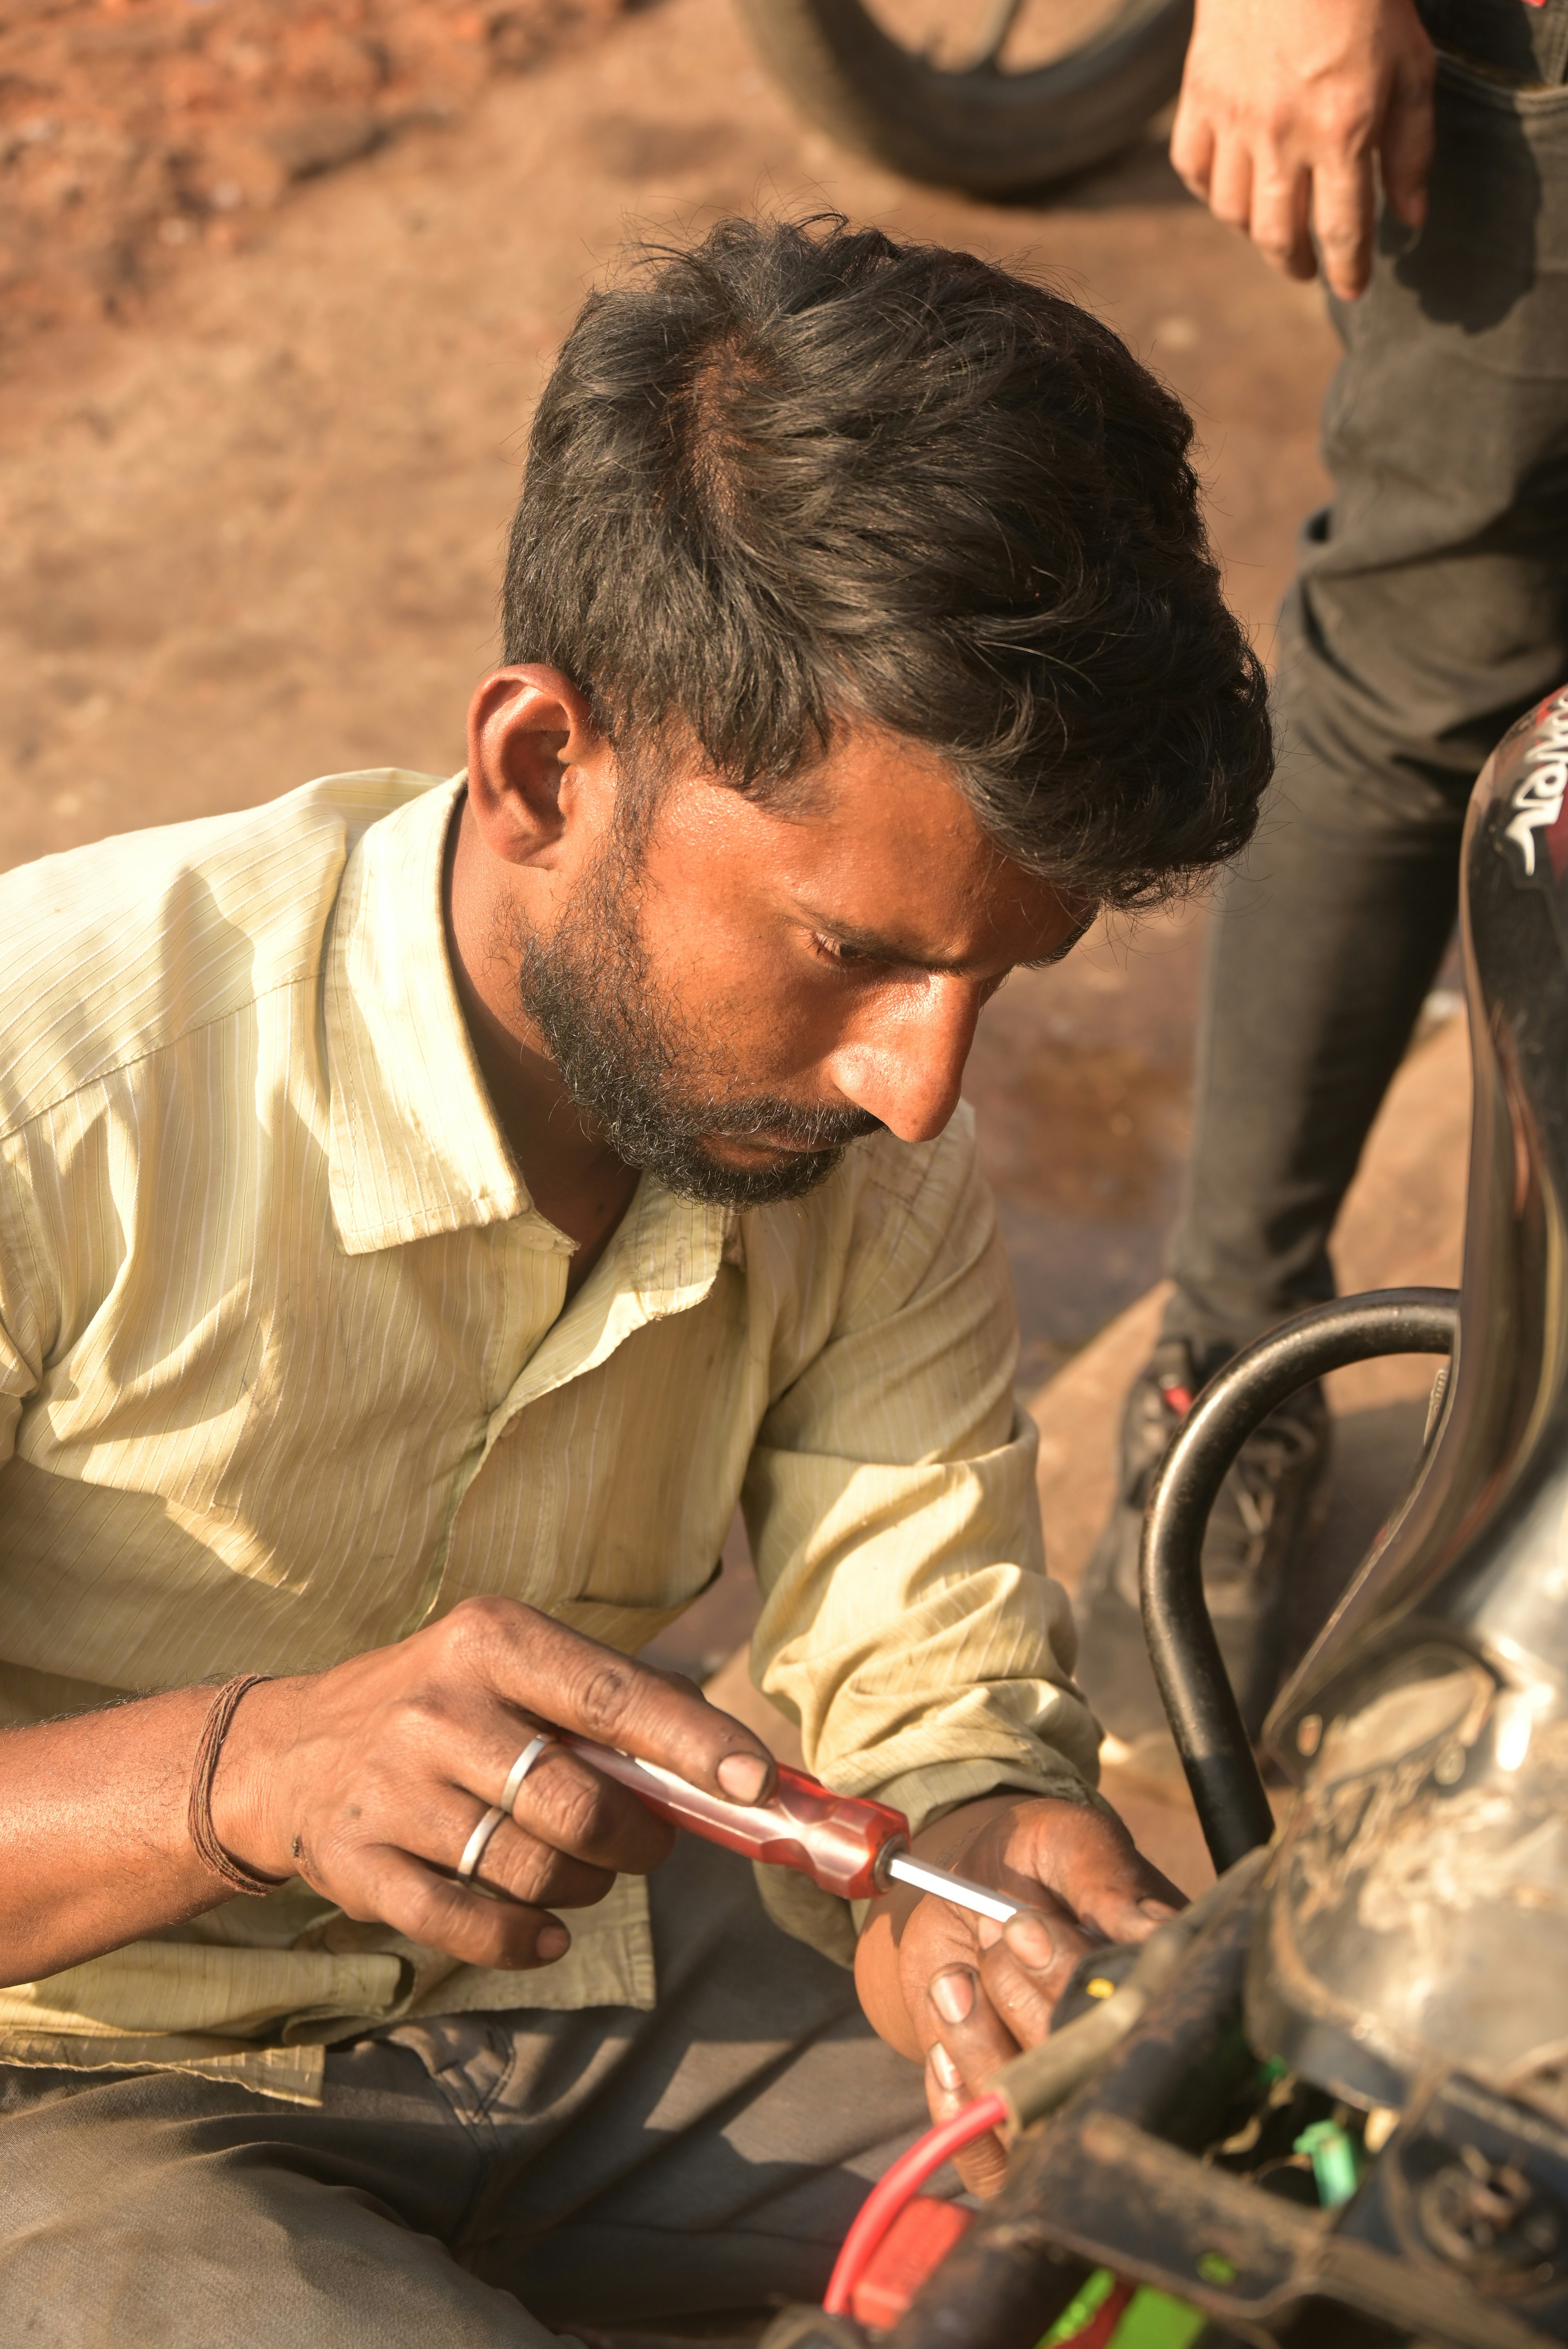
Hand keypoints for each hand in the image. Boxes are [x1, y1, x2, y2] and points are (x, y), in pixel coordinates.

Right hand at [211, 1596, 774, 1970]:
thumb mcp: (514, 1667)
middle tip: (645, 1844)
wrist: (290, 1752)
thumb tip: (730, 1766)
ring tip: (577, 1870)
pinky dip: (525, 1942)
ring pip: (535, 1870)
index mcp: (491, 1641)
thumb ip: (615, 1704)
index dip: (693, 1742)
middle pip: (580, 1804)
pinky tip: (545, 1933)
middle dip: (637, 1841)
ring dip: (582, 1888)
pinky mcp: (358, 1866)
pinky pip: (471, 1928)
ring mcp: (391, 1791)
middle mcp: (438, 1709)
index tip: (755, 1782)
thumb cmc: (445, 1705)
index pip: (613, 1696)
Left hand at [854, 1793, 1182, 2195]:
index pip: (1133, 2017)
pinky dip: (957, 2110)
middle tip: (991, 1935)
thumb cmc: (1030, 1859)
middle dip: (1019, 2000)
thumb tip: (1153, 1930)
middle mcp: (1118, 2055)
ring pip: (1032, 2127)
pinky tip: (943, 2050)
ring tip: (953, 1980)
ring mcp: (1063, 2098)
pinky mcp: (1006, 2124)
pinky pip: (989, 2164)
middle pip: (1080, 2076)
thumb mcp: (1068, 1845)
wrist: (959, 1882)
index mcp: (1154, 1986)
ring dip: (979, 2048)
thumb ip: (1106, 1881)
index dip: (1071, 1980)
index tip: (1024, 1925)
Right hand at [1170, 0, 1434, 300]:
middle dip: (1298, 265)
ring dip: (1255, 233)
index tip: (1353, 289)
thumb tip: (1411, 219)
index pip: (1343, 229)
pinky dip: (1212, 191)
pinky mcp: (1199, 98)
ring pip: (1232, 212)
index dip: (1349, 270)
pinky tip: (1232, 190)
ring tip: (1274, 231)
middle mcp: (1282, 136)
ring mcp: (1233, 119)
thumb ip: (1411, 148)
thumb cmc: (1362, 2)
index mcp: (1342, 130)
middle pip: (1279, 235)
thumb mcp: (1411, 67)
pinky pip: (1193, 169)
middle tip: (1311, 271)